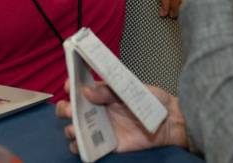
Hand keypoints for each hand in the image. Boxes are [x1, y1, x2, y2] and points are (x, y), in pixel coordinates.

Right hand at [55, 81, 186, 153]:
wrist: (168, 122)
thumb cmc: (151, 101)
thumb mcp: (130, 89)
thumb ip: (108, 91)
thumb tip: (86, 90)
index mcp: (102, 93)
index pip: (80, 88)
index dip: (71, 86)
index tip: (69, 85)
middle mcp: (98, 110)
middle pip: (72, 110)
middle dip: (65, 109)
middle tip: (70, 109)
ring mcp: (101, 127)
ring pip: (75, 129)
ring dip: (69, 129)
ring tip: (75, 128)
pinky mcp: (107, 144)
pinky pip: (87, 147)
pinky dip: (79, 147)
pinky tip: (80, 143)